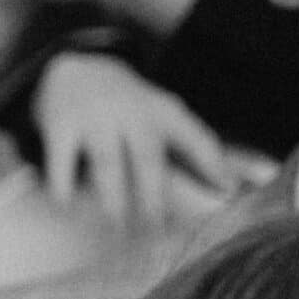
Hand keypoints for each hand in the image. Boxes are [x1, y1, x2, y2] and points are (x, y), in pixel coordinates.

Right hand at [34, 50, 232, 226]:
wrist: (75, 64)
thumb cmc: (130, 108)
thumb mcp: (165, 117)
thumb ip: (198, 152)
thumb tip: (237, 188)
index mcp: (165, 111)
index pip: (196, 139)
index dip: (213, 166)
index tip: (228, 193)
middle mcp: (132, 111)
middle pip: (148, 159)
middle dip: (154, 198)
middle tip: (158, 233)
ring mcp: (95, 117)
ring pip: (108, 164)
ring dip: (113, 200)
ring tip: (118, 228)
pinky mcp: (61, 124)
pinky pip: (62, 163)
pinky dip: (64, 187)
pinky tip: (67, 205)